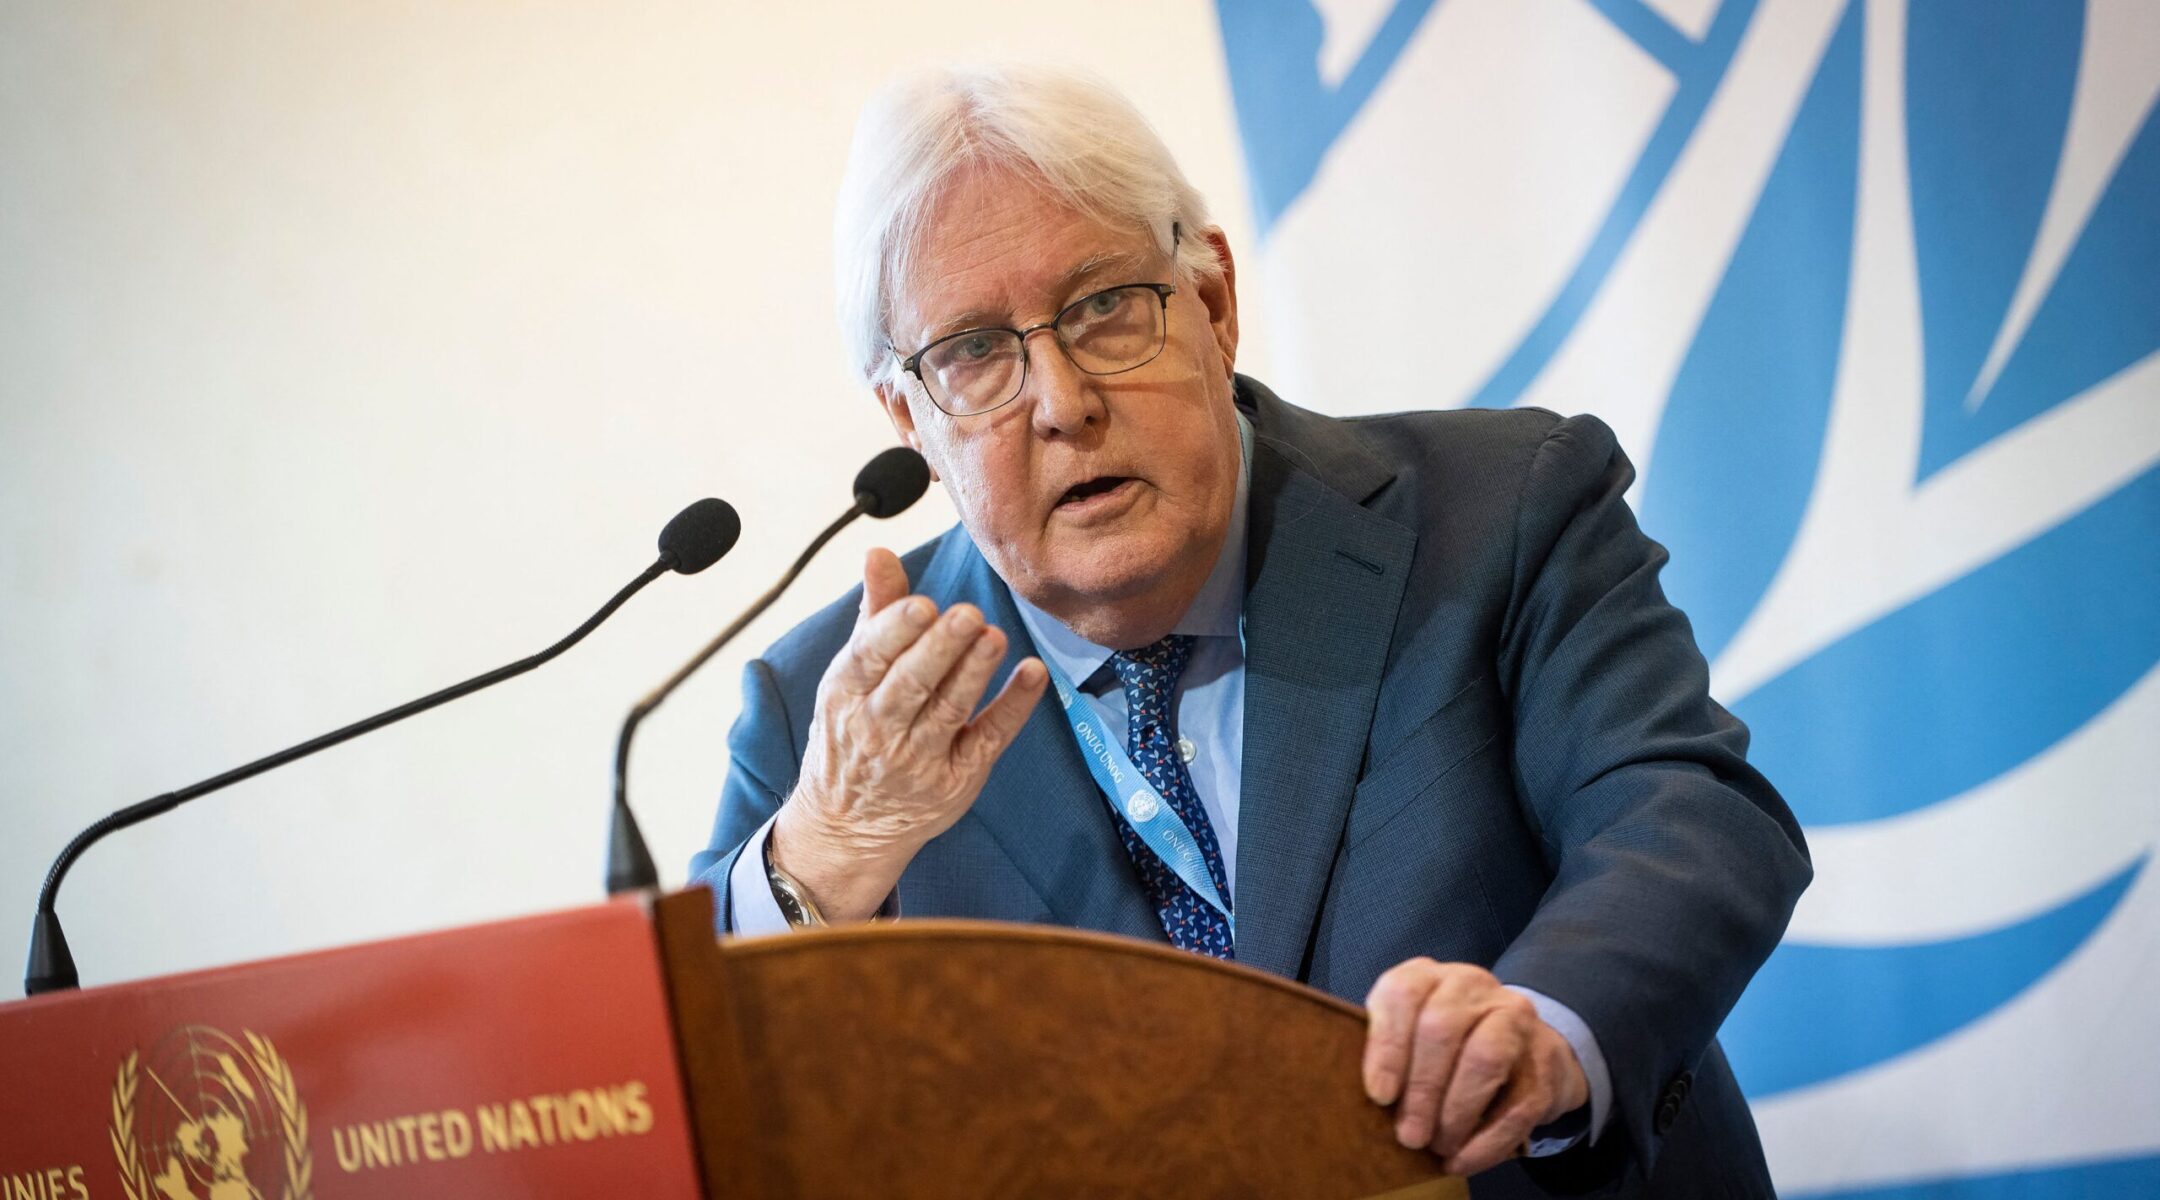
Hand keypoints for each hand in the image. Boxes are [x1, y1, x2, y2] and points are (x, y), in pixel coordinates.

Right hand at [771, 548, 1046, 921]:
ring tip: (995, 636)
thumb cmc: (852, 732)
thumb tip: (879, 553)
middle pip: (911, 684)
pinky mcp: (957, 778)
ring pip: (948, 710)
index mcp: (846, 692)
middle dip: (939, 649)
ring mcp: (918, 758)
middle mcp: (879, 727)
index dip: (895, 630)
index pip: (869, 657)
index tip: (922, 605)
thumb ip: (875, 615)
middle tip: (968, 615)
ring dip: (974, 672)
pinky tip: (1033, 674)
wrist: (848, 826)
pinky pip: (988, 737)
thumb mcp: (850, 677)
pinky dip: (1012, 706)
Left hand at [1362, 958, 1588, 1175]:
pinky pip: (1517, 1104)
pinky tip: (1463, 1160)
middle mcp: (1472, 986)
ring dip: (1455, 1111)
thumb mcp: (1410, 1036)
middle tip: (1409, 1136)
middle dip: (1421, 1089)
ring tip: (1437, 1146)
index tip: (1379, 1096)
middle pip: (1441, 1028)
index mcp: (1429, 977)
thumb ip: (1387, 1054)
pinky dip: (1487, 1141)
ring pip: (1484, 1057)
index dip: (1387, 1046)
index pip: (1403, 994)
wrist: (1523, 1049)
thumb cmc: (1448, 1048)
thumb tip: (1370, 1102)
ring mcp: (1514, 1018)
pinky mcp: (1545, 1060)